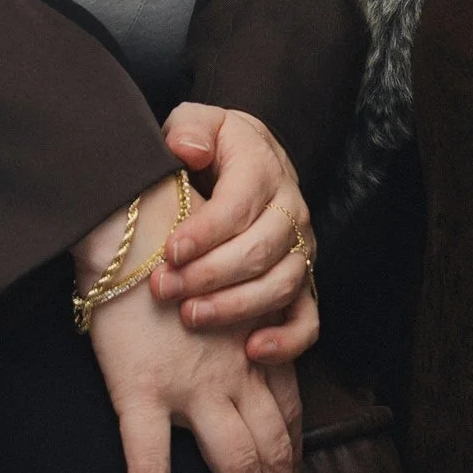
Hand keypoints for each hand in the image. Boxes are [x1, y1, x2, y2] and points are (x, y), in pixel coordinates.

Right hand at [75, 176, 302, 472]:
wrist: (129, 213)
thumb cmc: (170, 238)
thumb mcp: (221, 278)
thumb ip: (235, 317)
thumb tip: (237, 345)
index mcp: (250, 343)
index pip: (285, 413)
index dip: (292, 457)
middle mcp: (233, 369)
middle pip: (271, 447)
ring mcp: (190, 383)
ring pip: (235, 462)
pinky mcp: (141, 388)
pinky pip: (149, 462)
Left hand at [152, 103, 318, 365]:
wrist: (248, 159)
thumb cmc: (213, 145)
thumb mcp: (197, 122)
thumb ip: (189, 128)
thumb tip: (189, 148)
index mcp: (263, 169)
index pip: (239, 204)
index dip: (205, 232)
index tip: (171, 251)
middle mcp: (290, 211)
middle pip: (259, 250)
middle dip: (208, 274)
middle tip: (164, 287)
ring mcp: (300, 249)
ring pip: (281, 284)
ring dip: (235, 307)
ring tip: (191, 316)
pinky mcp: (303, 281)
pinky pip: (308, 318)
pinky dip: (286, 339)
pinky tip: (252, 351)